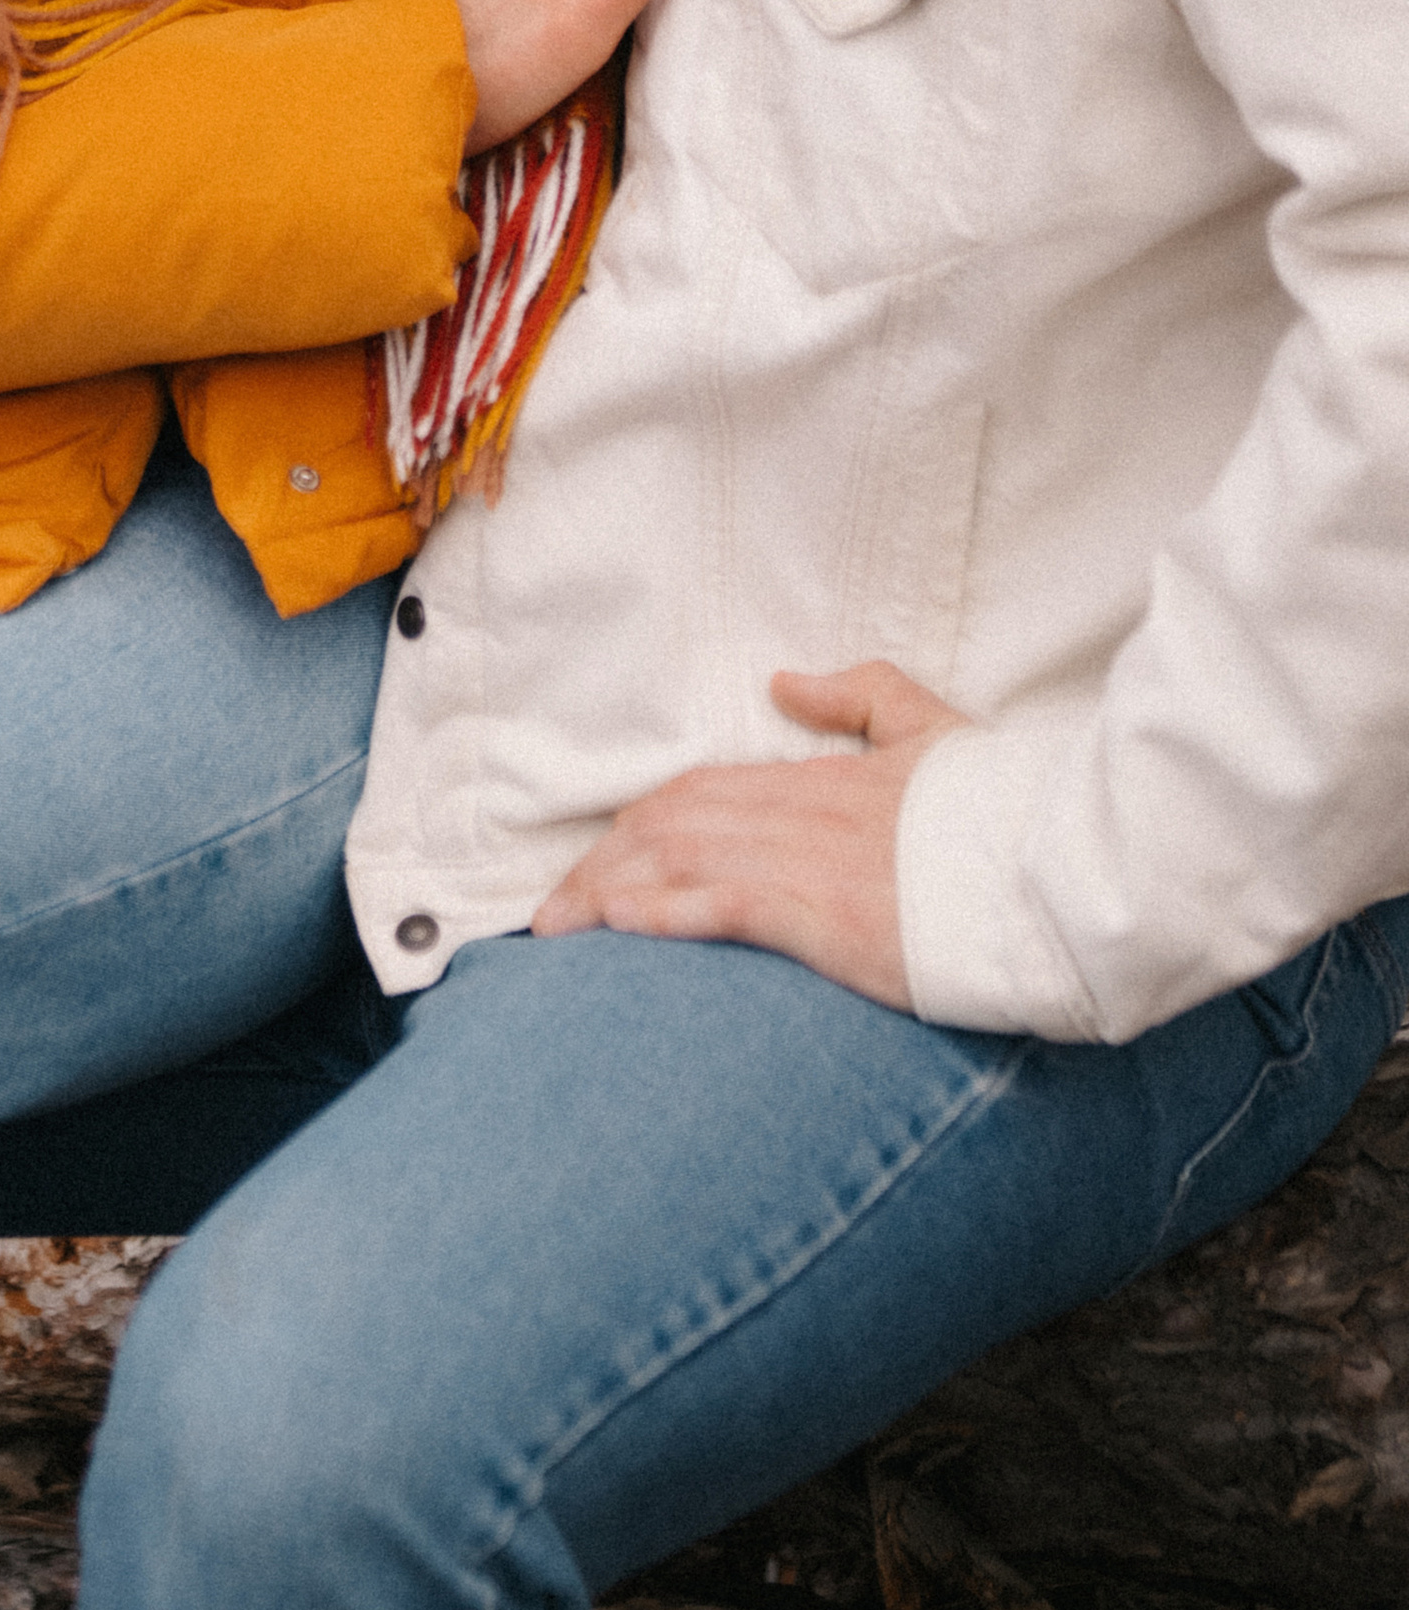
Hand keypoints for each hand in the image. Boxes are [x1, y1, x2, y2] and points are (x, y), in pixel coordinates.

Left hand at [529, 659, 968, 1006]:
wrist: (1058, 868)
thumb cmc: (1001, 811)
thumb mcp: (933, 728)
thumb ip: (861, 695)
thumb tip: (786, 681)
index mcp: (817, 778)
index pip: (697, 792)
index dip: (635, 825)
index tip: (597, 859)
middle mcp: (798, 814)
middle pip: (668, 827)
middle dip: (600, 866)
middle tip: (551, 910)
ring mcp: (808, 864)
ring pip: (680, 864)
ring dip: (607, 893)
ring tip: (556, 929)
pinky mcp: (825, 917)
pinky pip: (724, 908)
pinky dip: (664, 913)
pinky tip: (619, 928)